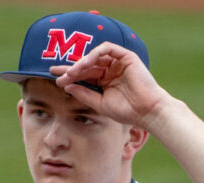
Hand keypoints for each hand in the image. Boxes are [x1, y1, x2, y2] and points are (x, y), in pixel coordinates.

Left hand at [50, 42, 170, 130]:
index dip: (70, 76)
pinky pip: (107, 49)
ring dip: (81, 63)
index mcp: (105, 82)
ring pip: (95, 57)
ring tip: (70, 72)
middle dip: (71, 69)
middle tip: (57, 75)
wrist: (147, 112)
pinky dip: (94, 54)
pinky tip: (85, 63)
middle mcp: (111, 70)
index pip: (84, 75)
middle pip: (87, 65)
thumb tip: (67, 85)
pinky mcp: (127, 56)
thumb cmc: (127, 111)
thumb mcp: (99, 103)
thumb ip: (84, 94)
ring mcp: (118, 62)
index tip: (56, 79)